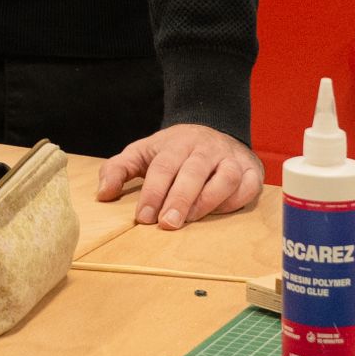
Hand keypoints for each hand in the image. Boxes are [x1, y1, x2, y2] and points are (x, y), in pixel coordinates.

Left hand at [97, 122, 264, 230]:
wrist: (214, 130)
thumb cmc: (174, 151)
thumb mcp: (142, 153)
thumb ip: (118, 170)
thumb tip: (103, 194)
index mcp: (177, 142)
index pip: (164, 167)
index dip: (153, 192)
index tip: (143, 217)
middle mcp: (206, 147)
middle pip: (193, 172)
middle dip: (179, 200)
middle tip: (166, 224)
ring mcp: (231, 158)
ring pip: (225, 178)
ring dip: (207, 202)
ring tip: (190, 220)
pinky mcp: (251, 170)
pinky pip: (247, 187)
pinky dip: (234, 201)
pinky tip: (217, 213)